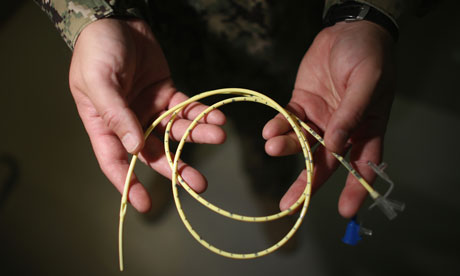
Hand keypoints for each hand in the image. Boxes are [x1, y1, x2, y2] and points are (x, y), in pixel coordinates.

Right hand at [69, 18, 225, 212]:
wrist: (116, 19)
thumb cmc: (97, 50)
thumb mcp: (98, 81)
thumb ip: (116, 114)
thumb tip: (134, 149)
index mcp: (104, 124)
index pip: (115, 161)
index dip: (128, 184)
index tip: (145, 204)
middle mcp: (129, 122)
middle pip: (153, 152)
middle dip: (176, 168)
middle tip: (198, 184)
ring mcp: (151, 109)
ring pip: (176, 131)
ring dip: (197, 136)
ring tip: (219, 137)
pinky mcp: (168, 94)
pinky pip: (188, 109)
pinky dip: (202, 114)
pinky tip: (218, 119)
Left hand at [263, 21, 394, 217]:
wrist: (346, 30)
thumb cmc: (367, 55)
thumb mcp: (367, 82)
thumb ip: (352, 114)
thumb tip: (337, 146)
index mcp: (367, 128)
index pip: (364, 165)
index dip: (355, 189)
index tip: (345, 210)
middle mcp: (342, 129)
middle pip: (325, 163)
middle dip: (308, 184)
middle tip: (290, 204)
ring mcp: (320, 118)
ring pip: (302, 143)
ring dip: (287, 148)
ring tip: (272, 147)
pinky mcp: (301, 104)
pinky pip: (287, 120)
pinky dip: (278, 127)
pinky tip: (269, 132)